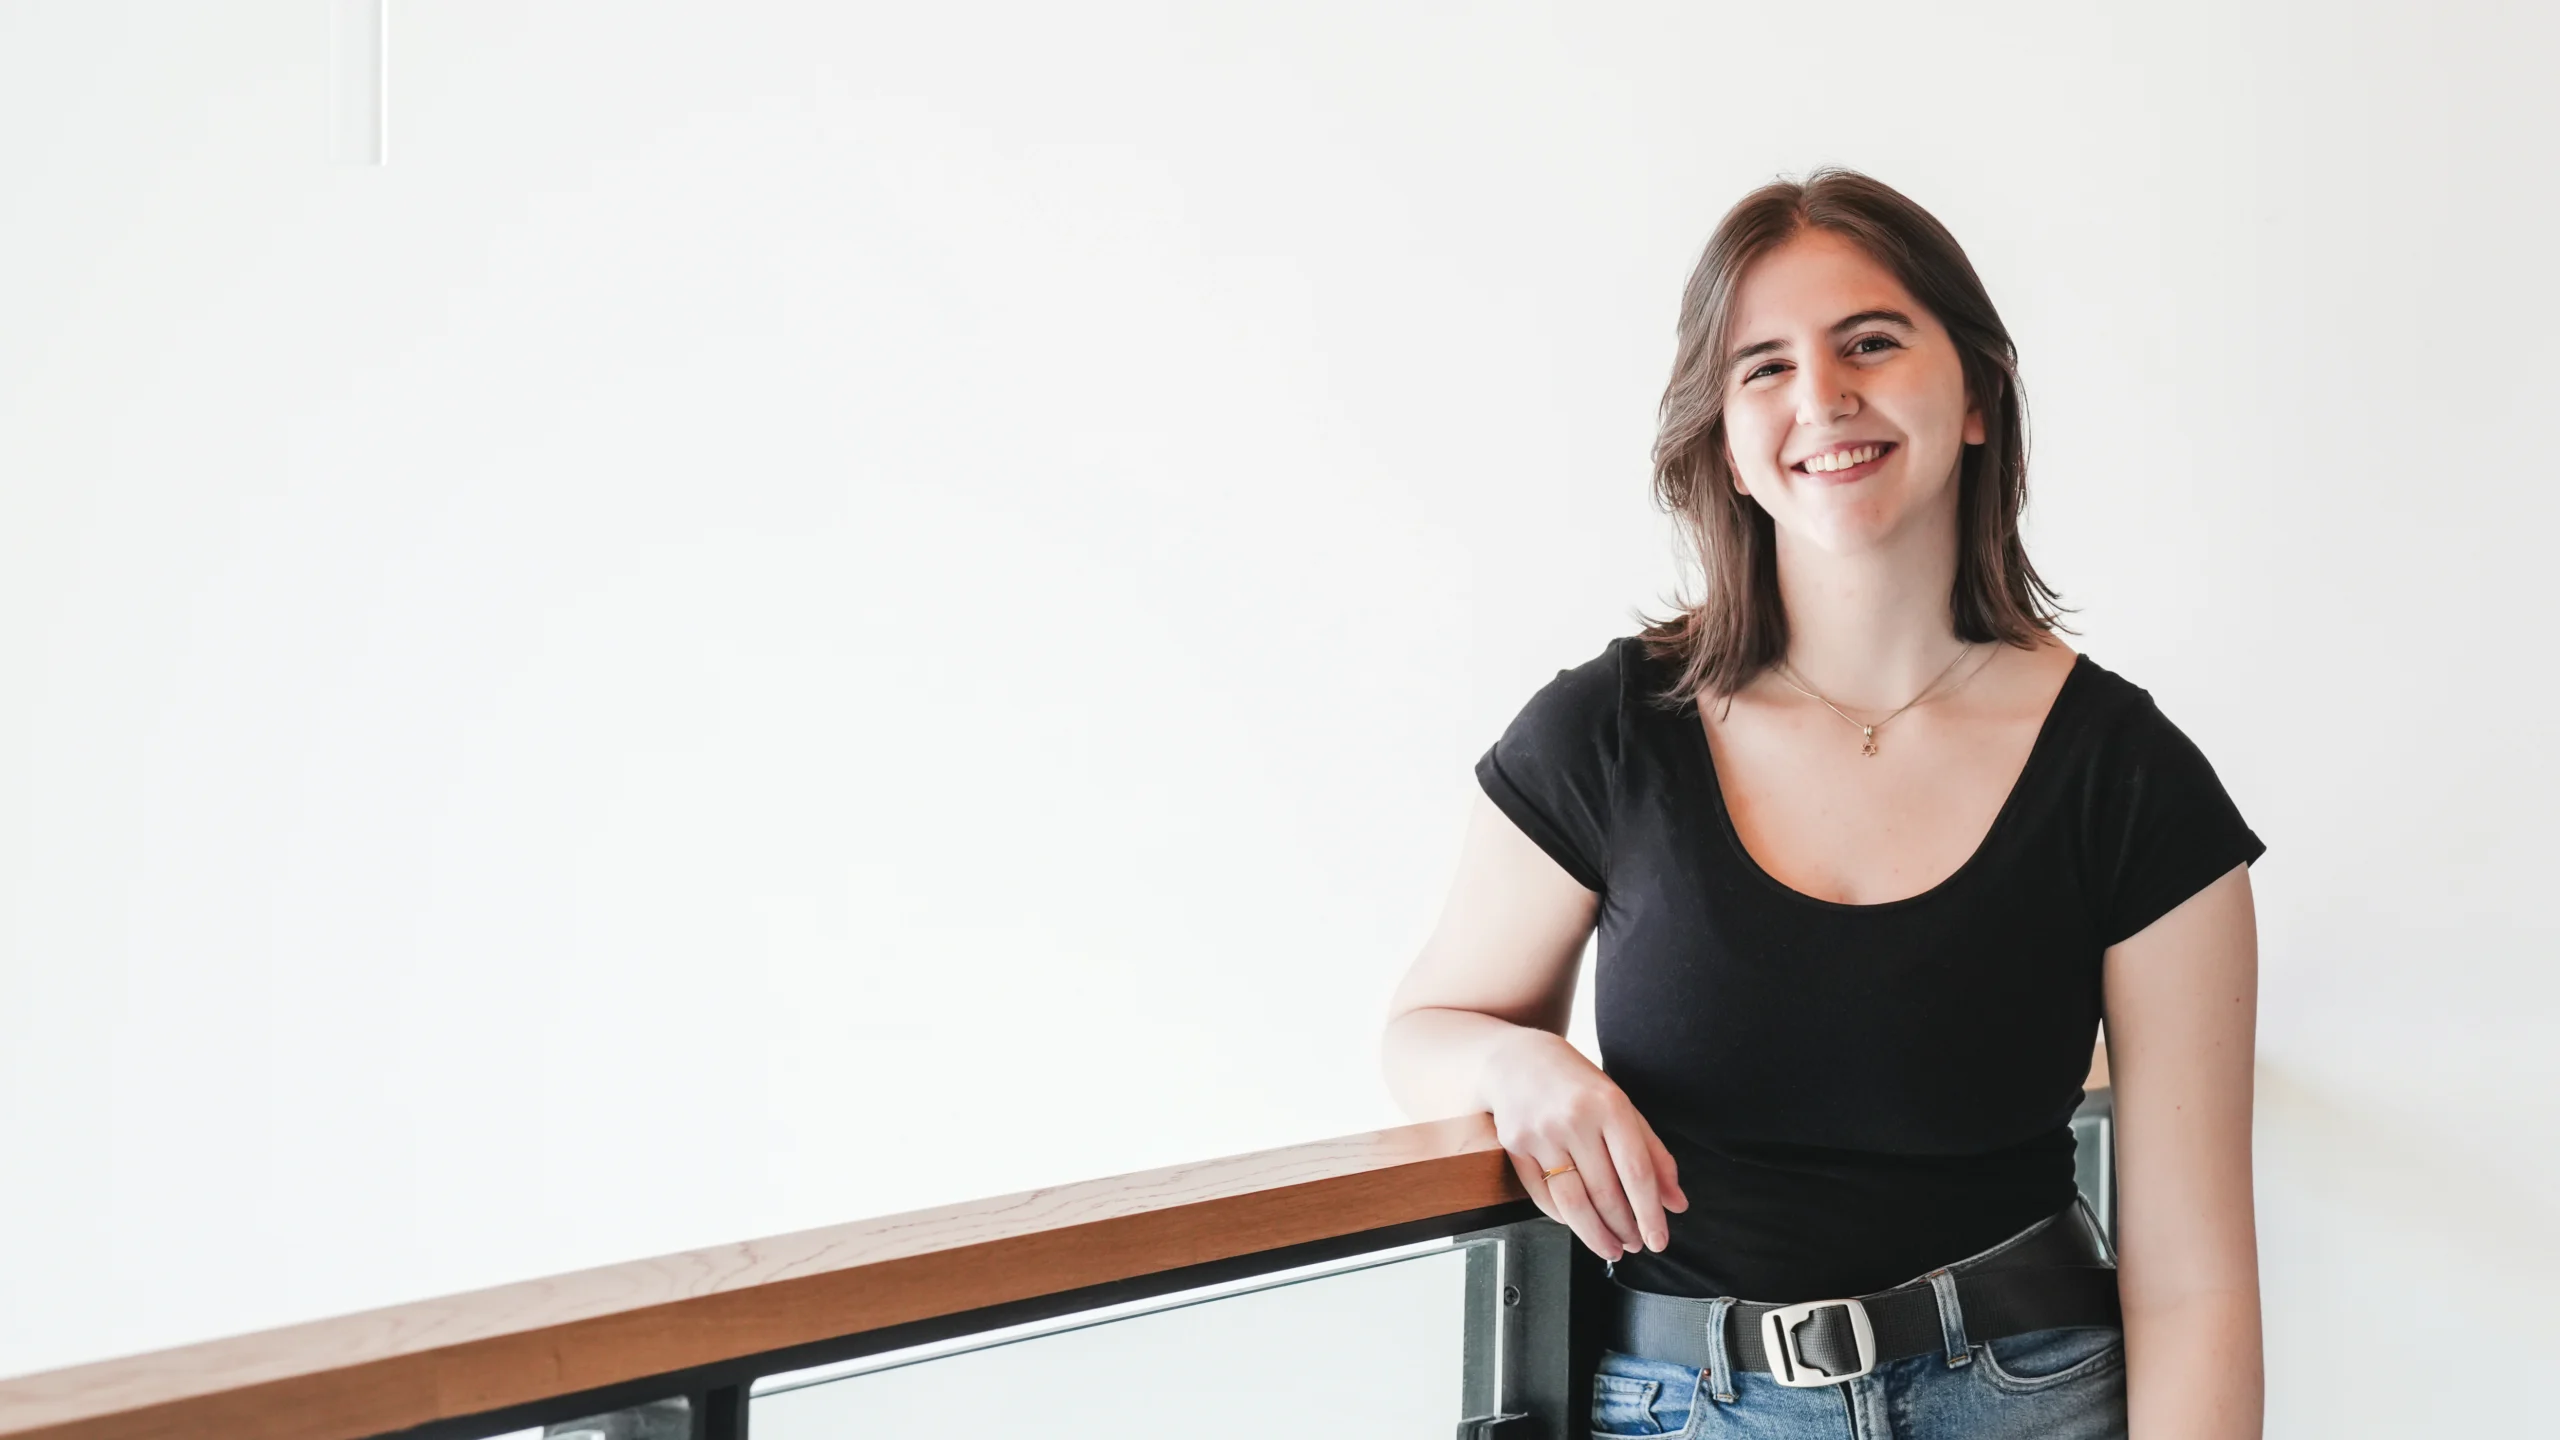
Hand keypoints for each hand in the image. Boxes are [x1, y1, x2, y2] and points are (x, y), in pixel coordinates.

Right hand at [1481, 1028, 1688, 1260]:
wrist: (1514, 1058)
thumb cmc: (1575, 1083)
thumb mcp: (1620, 1104)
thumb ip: (1652, 1152)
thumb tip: (1675, 1202)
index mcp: (1609, 1105)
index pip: (1636, 1172)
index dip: (1650, 1213)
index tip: (1659, 1240)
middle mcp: (1574, 1119)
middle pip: (1605, 1193)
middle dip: (1625, 1229)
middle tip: (1635, 1245)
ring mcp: (1541, 1133)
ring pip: (1573, 1203)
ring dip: (1596, 1235)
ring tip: (1611, 1249)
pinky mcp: (1515, 1146)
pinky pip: (1543, 1196)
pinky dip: (1564, 1218)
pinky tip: (1578, 1224)